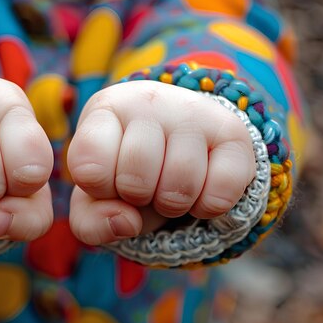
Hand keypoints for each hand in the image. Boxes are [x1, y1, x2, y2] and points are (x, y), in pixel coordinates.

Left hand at [67, 80, 255, 244]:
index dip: (99, 189)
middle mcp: (148, 100)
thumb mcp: (95, 199)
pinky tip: (200, 189)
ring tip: (168, 184)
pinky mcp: (233, 131)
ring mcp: (193, 111)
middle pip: (135, 180)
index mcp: (105, 109)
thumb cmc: (125, 171)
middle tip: (142, 182)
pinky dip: (208, 208)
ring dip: (172, 206)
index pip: (90, 167)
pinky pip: (220, 194)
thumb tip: (127, 222)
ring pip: (179, 187)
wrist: (176, 148)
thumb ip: (90, 222)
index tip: (106, 176)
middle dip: (137, 198)